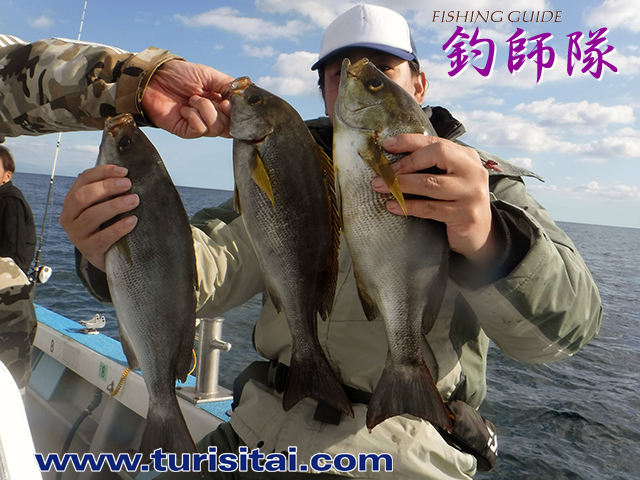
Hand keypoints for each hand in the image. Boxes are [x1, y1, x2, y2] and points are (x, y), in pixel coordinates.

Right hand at [59, 165, 139, 270]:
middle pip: (82, 197)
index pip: (83, 180)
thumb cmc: (108, 226)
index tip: (124, 171)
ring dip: (114, 206)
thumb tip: (128, 175)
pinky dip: (118, 228)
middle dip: (106, 187)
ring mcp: (76, 234)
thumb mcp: (105, 207)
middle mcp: (69, 217)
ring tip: (134, 200)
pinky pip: (102, 237)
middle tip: (128, 184)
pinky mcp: (88, 249)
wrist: (109, 257)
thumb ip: (110, 192)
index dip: (102, 172)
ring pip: (91, 216)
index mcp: (72, 201)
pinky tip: (132, 221)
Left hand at [141, 60, 233, 138]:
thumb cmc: (179, 74)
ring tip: (192, 100)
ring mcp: (199, 125)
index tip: (226, 102)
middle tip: (209, 99)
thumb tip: (242, 97)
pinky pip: (200, 130)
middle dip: (221, 112)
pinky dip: (193, 117)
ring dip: (205, 111)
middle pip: (229, 128)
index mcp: (219, 104)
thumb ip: (228, 85)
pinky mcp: (186, 131)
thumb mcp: (209, 75)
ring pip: (215, 129)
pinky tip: (184, 109)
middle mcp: (211, 116)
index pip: (236, 118)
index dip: (235, 113)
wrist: (155, 78)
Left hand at [372, 134, 499, 264]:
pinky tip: (393, 206)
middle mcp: (473, 171)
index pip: (436, 142)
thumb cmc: (456, 201)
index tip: (387, 145)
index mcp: (466, 157)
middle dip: (406, 163)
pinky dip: (408, 206)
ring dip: (402, 185)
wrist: (479, 233)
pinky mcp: (466, 215)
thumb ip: (430, 165)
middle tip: (384, 173)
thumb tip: (392, 159)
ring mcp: (472, 193)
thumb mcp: (449, 178)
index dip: (410, 141)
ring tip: (381, 187)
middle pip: (438, 155)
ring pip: (431, 184)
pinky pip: (430, 208)